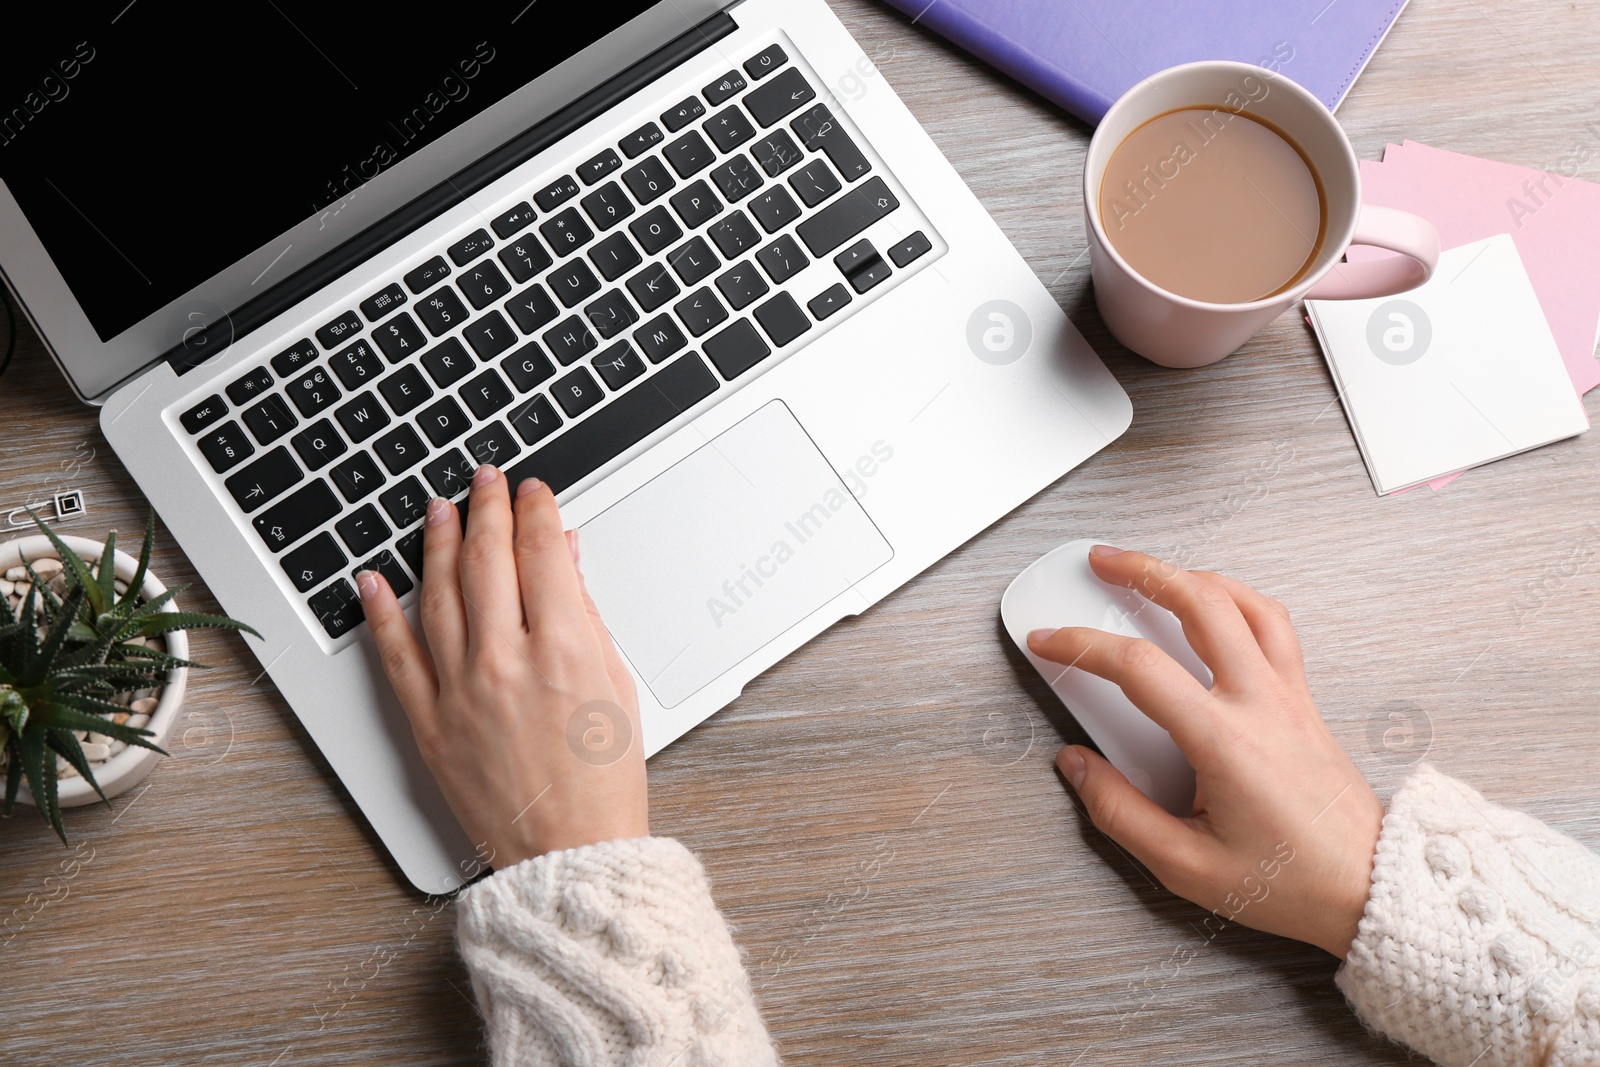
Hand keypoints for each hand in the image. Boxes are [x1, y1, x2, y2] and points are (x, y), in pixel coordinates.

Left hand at [358, 465, 646, 868]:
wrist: (569, 854)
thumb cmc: (604, 782)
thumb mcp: (616, 685)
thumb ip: (586, 614)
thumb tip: (565, 559)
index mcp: (565, 650)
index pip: (541, 553)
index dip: (535, 510)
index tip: (533, 492)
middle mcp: (506, 663)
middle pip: (488, 561)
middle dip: (487, 508)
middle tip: (486, 480)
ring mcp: (461, 692)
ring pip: (439, 595)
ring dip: (436, 542)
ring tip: (437, 509)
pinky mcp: (428, 724)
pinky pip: (397, 657)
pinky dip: (381, 613)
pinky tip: (374, 581)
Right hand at [1027, 546, 1382, 957]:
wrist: (1370, 887)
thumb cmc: (1291, 881)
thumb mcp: (1186, 867)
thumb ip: (1120, 813)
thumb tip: (1077, 767)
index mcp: (1225, 741)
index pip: (1139, 669)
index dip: (1082, 645)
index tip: (1049, 640)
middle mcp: (1260, 703)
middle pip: (1200, 603)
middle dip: (1143, 571)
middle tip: (1103, 562)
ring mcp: (1288, 694)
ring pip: (1243, 602)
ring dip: (1192, 575)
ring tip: (1155, 571)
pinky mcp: (1303, 698)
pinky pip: (1271, 624)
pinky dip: (1234, 599)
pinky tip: (1213, 604)